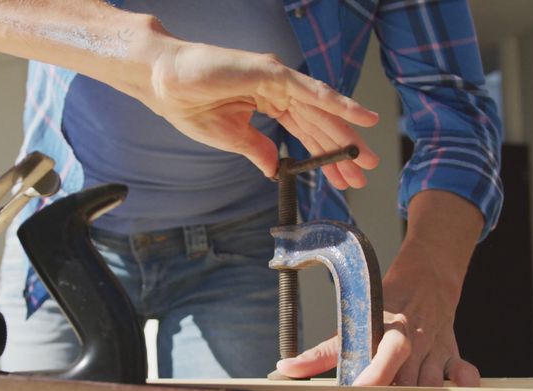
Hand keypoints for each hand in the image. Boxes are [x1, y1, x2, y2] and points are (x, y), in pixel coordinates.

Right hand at [147, 41, 379, 187]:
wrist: (164, 83)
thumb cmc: (190, 105)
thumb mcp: (231, 137)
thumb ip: (257, 150)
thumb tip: (274, 169)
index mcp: (269, 102)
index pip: (306, 133)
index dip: (326, 155)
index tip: (344, 178)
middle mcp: (279, 88)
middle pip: (319, 122)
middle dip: (344, 148)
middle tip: (367, 170)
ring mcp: (277, 78)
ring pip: (320, 109)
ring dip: (347, 131)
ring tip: (368, 154)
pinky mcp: (272, 72)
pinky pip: (310, 91)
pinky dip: (337, 102)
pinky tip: (358, 117)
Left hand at [276, 191, 483, 390]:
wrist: (425, 282)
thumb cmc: (384, 307)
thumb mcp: (353, 323)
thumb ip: (322, 351)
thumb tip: (285, 369)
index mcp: (392, 332)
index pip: (386, 358)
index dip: (375, 378)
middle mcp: (417, 345)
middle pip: (407, 387)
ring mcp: (436, 353)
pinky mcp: (452, 357)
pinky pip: (466, 377)